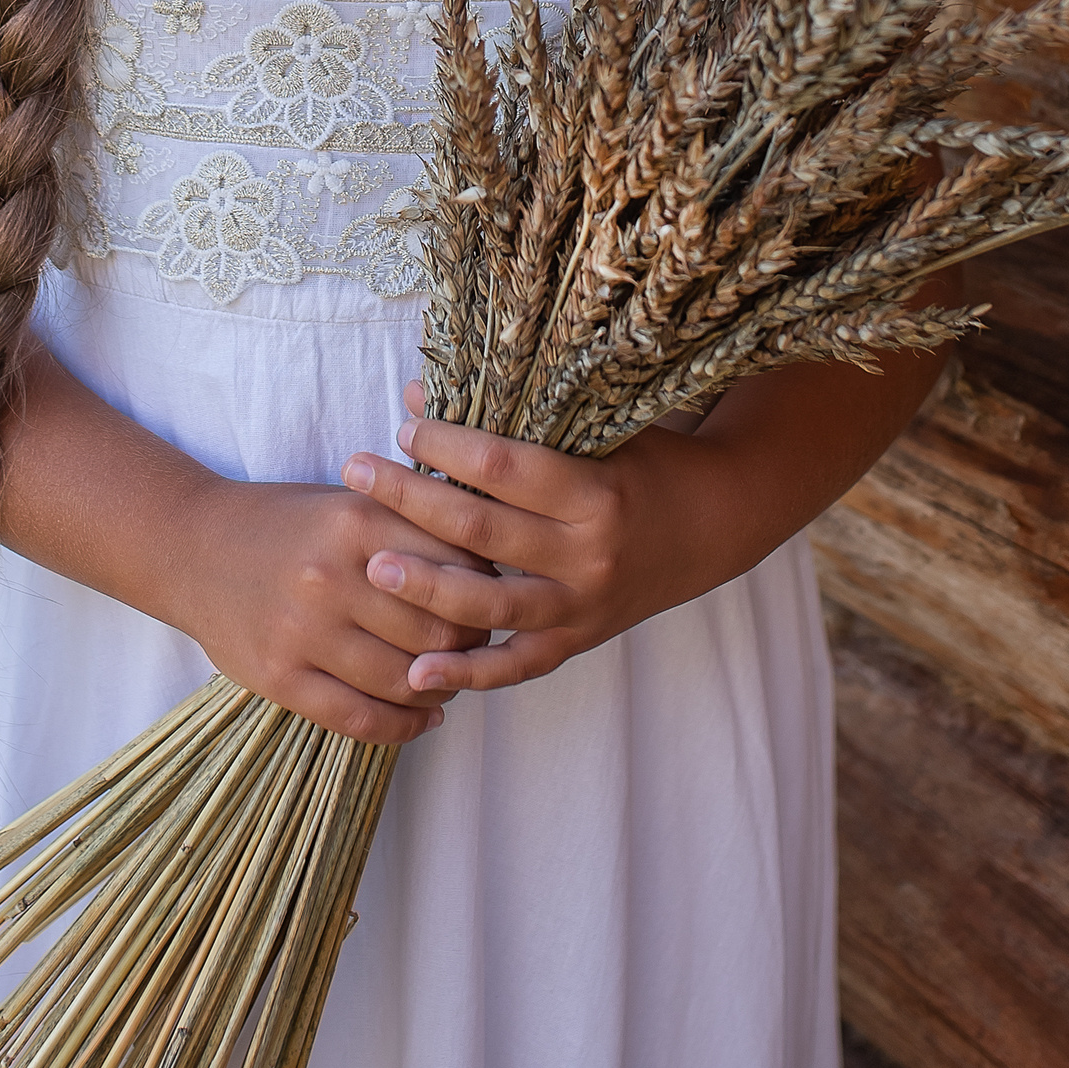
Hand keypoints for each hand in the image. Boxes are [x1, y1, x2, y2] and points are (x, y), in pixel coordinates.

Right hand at [169, 474, 491, 744]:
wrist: (191, 547)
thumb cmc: (286, 523)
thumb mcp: (349, 501)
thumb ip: (413, 526)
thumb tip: (493, 569)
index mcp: (358, 522)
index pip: (457, 569)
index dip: (486, 592)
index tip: (492, 601)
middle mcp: (332, 576)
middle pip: (439, 632)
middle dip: (470, 648)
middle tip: (477, 650)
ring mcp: (303, 631)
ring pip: (404, 681)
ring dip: (439, 689)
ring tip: (447, 682)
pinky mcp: (280, 677)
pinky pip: (360, 718)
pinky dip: (403, 727)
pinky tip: (420, 717)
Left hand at [341, 396, 712, 698]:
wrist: (711, 525)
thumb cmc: (646, 462)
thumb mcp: (594, 430)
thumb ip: (515, 420)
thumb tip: (420, 393)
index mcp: (596, 492)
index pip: (506, 466)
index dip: (449, 447)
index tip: (404, 427)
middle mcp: (589, 554)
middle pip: (485, 530)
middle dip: (413, 501)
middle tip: (357, 472)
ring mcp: (583, 605)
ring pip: (492, 605)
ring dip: (427, 587)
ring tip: (372, 567)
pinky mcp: (579, 641)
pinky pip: (517, 667)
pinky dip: (468, 674)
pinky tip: (417, 674)